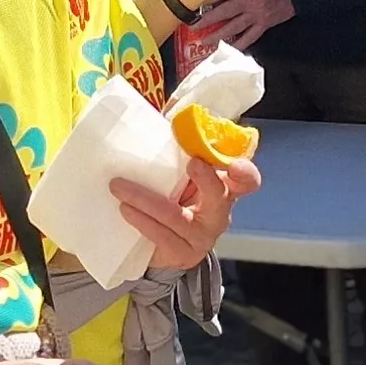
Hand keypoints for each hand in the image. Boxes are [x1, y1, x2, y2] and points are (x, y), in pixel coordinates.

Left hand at [111, 153, 257, 272]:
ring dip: (146, 199)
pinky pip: (161, 236)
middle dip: (207, 180)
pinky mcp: (181, 253)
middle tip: (193, 164)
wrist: (157, 245)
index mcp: (223, 189)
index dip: (244, 172)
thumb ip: (178, 149)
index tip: (233, 164)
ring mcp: (201, 237)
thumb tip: (170, 110)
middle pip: (219, 197)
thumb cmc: (170, 198)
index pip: (246, 180)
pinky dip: (141, 220)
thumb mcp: (177, 173)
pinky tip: (125, 209)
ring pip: (178, 217)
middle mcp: (218, 213)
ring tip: (120, 186)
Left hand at [191, 0, 293, 49]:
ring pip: (232, 27)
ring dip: (217, 35)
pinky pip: (249, 37)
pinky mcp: (264, 24)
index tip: (191, 2)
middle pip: (222, 12)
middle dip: (205, 20)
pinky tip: (227, 50)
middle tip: (190, 25)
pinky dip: (238, 44)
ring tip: (203, 40)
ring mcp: (256, 14)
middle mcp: (248, 0)